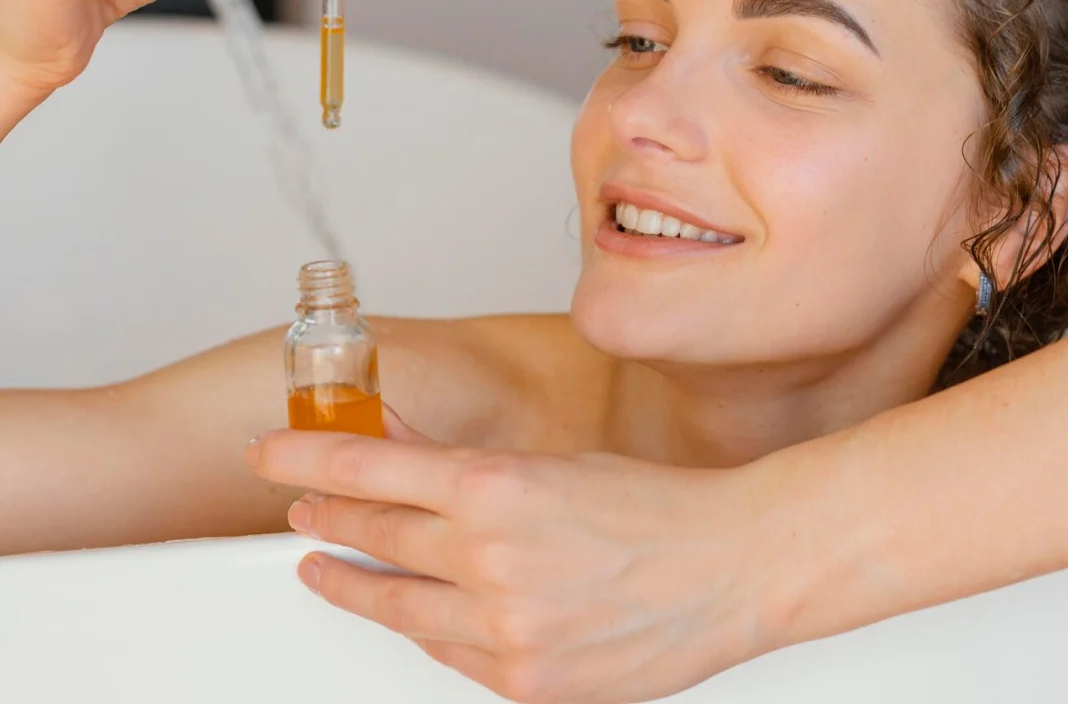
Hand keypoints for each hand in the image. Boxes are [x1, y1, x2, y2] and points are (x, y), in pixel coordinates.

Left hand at [248, 410, 779, 703]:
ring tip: (326, 568)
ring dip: (353, 581)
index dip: (305, 458)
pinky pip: (447, 656)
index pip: (368, 467)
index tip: (270, 455)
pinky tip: (413, 613)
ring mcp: (504, 628)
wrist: (729, 567)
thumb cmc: (655, 507)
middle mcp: (489, 557)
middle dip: (325, 517)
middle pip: (373, 534)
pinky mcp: (525, 682)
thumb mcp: (553, 463)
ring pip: (396, 604)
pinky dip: (425, 629)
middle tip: (302, 511)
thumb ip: (467, 468)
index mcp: (497, 485)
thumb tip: (402, 455)